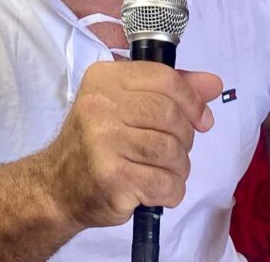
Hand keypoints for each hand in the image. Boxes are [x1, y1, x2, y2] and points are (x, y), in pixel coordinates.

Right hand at [41, 61, 221, 231]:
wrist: (57, 187)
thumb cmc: (98, 141)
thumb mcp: (126, 103)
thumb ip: (170, 90)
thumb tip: (212, 84)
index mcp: (105, 78)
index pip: (164, 78)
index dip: (192, 100)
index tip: (202, 118)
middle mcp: (101, 105)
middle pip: (170, 115)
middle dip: (185, 137)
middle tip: (177, 149)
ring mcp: (104, 142)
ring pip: (171, 150)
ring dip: (179, 166)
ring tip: (166, 171)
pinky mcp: (112, 178)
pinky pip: (164, 183)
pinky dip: (172, 191)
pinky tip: (159, 190)